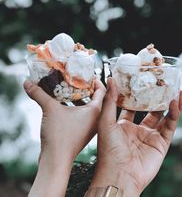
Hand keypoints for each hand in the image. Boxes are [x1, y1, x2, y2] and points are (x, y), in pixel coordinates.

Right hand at [24, 78, 105, 196]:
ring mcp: (89, 127)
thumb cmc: (59, 135)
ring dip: (78, 98)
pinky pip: (81, 115)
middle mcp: (95, 119)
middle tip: (75, 79)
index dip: (95, 80)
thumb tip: (27, 83)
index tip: (87, 74)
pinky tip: (61, 104)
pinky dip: (74, 108)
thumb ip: (39, 94)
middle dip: (85, 88)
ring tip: (67, 89)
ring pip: (86, 107)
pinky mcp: (81, 132)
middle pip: (94, 98)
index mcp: (95, 110)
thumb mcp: (50, 109)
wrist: (56, 161)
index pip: (102, 90)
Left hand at [90, 78, 181, 196]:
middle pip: (150, 110)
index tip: (141, 80)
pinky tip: (175, 102)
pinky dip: (173, 114)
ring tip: (177, 89)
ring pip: (163, 116)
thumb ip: (110, 100)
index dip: (136, 94)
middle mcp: (137, 130)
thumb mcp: (106, 121)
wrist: (119, 175)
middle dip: (156, 98)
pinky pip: (169, 126)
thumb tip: (111, 79)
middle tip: (163, 84)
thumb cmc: (108, 150)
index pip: (131, 105)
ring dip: (171, 104)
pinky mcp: (160, 144)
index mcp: (122, 125)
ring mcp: (149, 137)